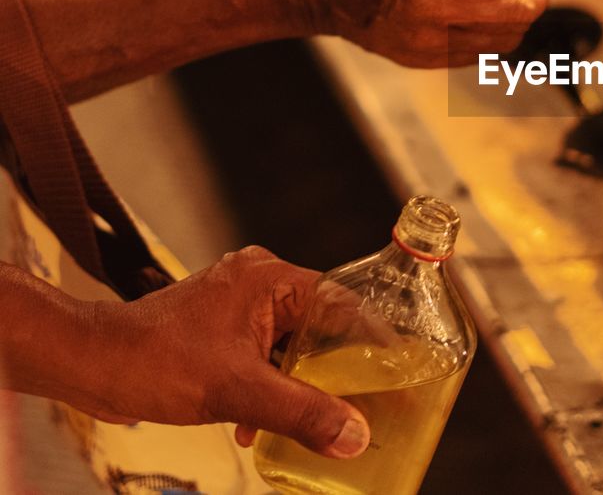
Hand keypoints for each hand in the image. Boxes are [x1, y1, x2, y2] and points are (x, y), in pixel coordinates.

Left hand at [83, 247, 369, 458]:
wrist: (88, 364)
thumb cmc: (153, 360)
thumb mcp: (238, 392)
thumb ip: (301, 413)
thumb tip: (354, 436)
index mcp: (272, 280)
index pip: (346, 305)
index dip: (376, 339)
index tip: (400, 370)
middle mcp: (260, 284)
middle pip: (322, 327)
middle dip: (339, 371)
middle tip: (366, 402)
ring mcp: (238, 306)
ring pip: (292, 346)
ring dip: (300, 385)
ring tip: (315, 421)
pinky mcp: (220, 330)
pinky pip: (263, 356)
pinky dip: (268, 387)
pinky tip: (257, 425)